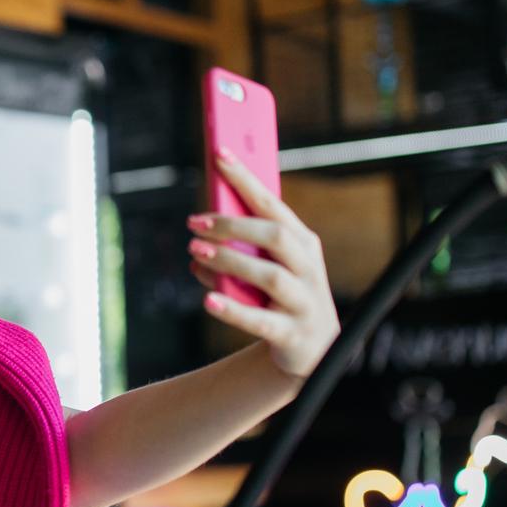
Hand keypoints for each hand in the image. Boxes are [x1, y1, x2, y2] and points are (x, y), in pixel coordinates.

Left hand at [187, 147, 338, 379]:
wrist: (313, 352)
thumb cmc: (282, 297)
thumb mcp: (271, 266)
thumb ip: (245, 246)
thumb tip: (201, 226)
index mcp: (303, 243)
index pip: (273, 204)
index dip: (246, 179)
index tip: (219, 155)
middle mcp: (309, 268)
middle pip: (275, 236)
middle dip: (233, 225)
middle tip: (194, 221)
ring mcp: (304, 302)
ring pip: (270, 276)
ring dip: (229, 261)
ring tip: (196, 253)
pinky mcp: (292, 334)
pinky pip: (261, 321)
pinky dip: (233, 310)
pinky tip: (208, 300)